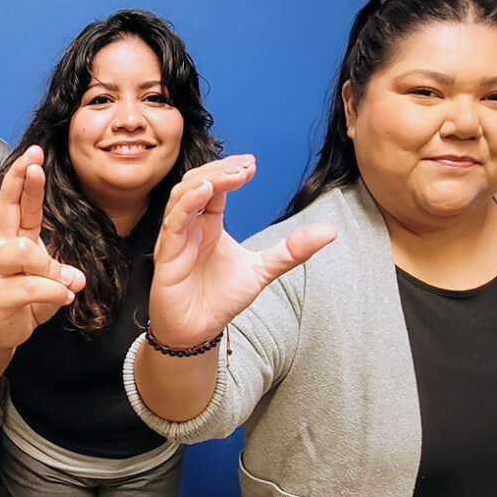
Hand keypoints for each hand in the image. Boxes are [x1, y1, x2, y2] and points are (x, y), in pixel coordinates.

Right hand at [0, 146, 86, 349]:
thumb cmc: (22, 298)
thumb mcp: (45, 276)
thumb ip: (59, 269)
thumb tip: (77, 278)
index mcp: (12, 237)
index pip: (16, 201)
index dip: (23, 177)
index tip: (34, 153)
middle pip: (5, 209)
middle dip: (19, 183)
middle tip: (35, 164)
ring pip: (24, 252)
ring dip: (51, 267)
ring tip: (67, 283)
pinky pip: (31, 287)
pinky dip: (54, 292)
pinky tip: (64, 298)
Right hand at [148, 156, 336, 345]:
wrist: (197, 330)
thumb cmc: (220, 299)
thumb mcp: (262, 269)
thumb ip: (292, 250)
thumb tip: (329, 232)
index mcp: (209, 224)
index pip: (215, 186)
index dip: (231, 172)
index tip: (253, 165)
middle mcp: (191, 225)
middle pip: (197, 182)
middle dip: (220, 169)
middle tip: (246, 166)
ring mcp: (176, 237)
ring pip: (182, 195)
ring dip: (206, 179)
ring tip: (232, 174)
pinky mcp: (167, 254)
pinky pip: (173, 222)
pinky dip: (187, 203)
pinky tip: (205, 191)